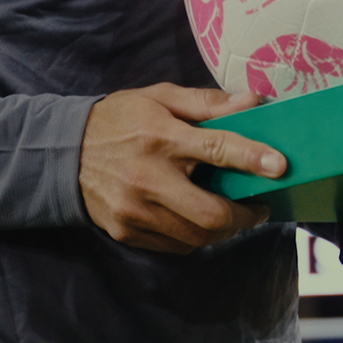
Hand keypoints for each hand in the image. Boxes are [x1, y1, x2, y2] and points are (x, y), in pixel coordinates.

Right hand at [79, 84, 283, 252]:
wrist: (62, 153)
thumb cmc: (120, 120)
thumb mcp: (160, 97)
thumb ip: (208, 102)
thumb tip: (252, 103)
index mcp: (160, 137)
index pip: (215, 148)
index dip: (252, 158)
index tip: (280, 166)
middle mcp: (147, 177)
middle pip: (211, 213)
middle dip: (245, 216)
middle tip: (259, 207)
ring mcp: (135, 210)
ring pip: (196, 236)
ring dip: (224, 229)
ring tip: (234, 214)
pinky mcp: (127, 231)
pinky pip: (176, 245)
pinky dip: (196, 236)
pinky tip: (200, 219)